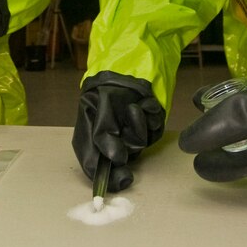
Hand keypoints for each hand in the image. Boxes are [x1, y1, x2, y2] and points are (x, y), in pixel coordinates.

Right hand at [72, 71, 164, 191]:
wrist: (128, 67)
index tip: (123, 178)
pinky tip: (145, 103)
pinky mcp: (150, 127)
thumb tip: (116, 159)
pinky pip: (155, 128)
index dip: (110, 179)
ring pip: (140, 142)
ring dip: (139, 123)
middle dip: (129, 141)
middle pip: (122, 159)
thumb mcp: (95, 106)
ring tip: (134, 106)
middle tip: (132, 127)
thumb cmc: (106, 87)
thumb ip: (101, 133)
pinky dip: (151, 114)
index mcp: (91, 140)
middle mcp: (112, 142)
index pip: (97, 168)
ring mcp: (131, 135)